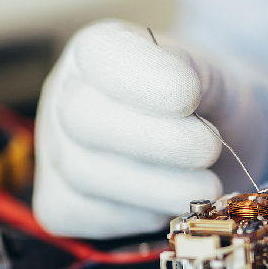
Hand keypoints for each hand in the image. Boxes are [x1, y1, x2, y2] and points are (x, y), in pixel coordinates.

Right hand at [32, 20, 267, 237]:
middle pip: (81, 118)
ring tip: (206, 187)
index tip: (191, 97)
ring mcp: (55, 154)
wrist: (213, 147)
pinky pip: (89, 215)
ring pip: (86, 174)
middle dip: (152, 140)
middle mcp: (63, 98)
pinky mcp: (60, 205)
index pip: (98, 55)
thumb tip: (181, 98)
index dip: (143, 79)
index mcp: (95, 52)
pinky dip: (138, 216)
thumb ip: (194, 76)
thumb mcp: (209, 76)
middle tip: (209, 149)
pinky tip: (170, 204)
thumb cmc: (205, 106)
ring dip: (156, 187)